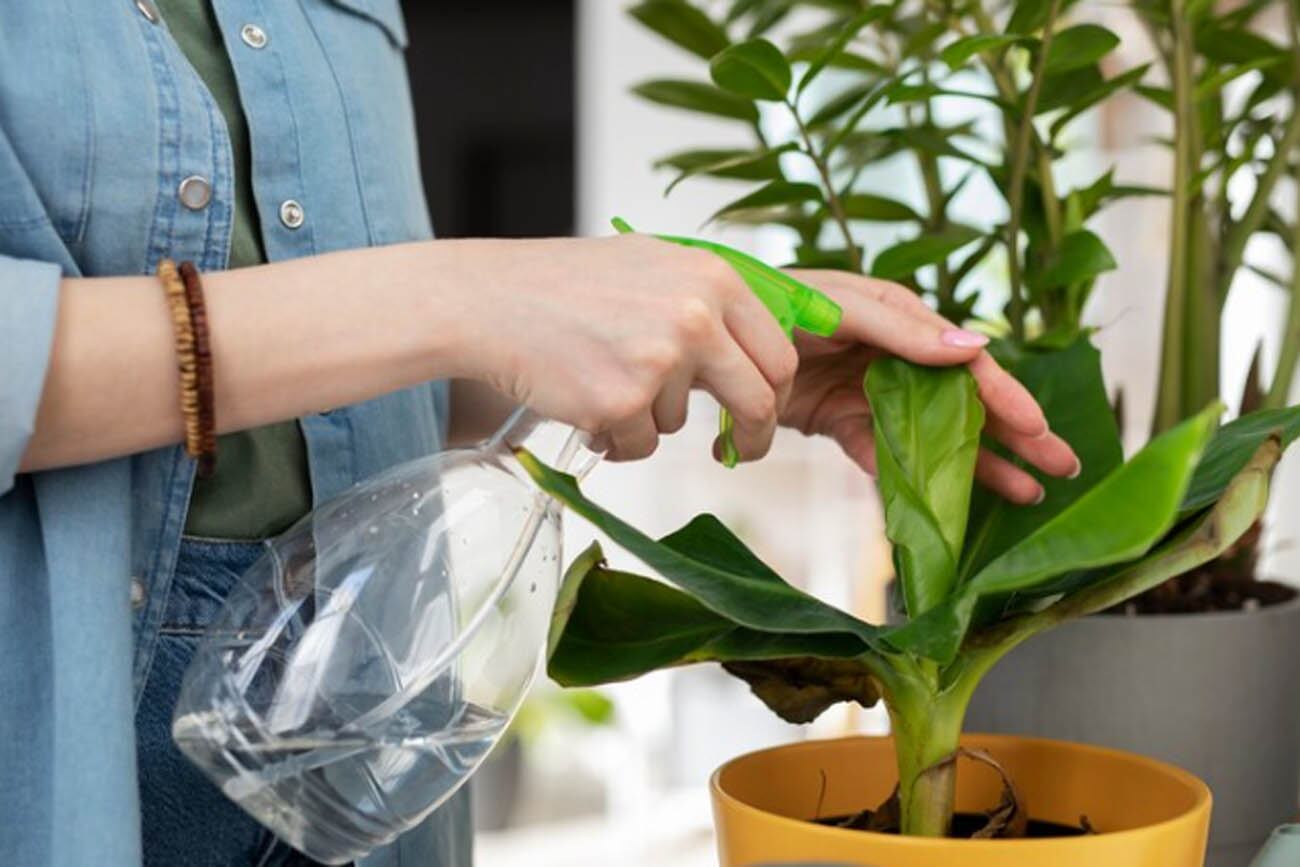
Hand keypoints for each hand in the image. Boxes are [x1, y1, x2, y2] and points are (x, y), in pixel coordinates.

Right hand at [468, 234, 794, 460]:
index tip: (762, 415)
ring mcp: (659, 361)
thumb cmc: (565, 285)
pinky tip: (581, 399)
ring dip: (645, 418)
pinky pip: (638, 444)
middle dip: (752, 437)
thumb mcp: (653, 266)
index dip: (775, 394)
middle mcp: (696, 317)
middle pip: (757, 400)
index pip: (777, 353)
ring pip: (680, 423)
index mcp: (713, 278)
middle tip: (735, 452)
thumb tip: (758, 352)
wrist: (490, 301)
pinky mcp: (621, 402)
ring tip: (599, 378)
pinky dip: (613, 437)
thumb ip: (709, 302)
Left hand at [779, 269, 1079, 504]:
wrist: (715, 335)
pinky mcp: (844, 424)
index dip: (1005, 395)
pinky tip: (951, 503)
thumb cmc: (777, 303)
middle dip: (1014, 434)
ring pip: (936, 435)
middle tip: (1061, 467)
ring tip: (1026, 494)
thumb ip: (900, 329)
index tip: (1039, 428)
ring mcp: (873, 394)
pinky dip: (916, 479)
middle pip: (965, 402)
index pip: (967, 363)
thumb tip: (972, 346)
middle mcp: (897, 359)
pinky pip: (888, 456)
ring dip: (979, 464)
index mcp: (904, 321)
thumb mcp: (840, 308)